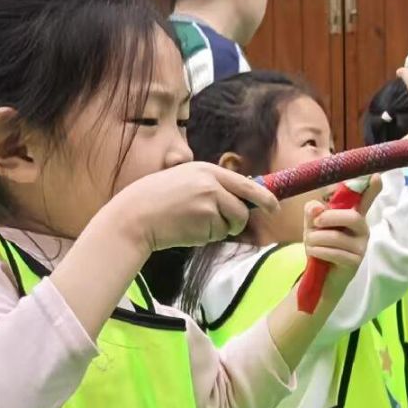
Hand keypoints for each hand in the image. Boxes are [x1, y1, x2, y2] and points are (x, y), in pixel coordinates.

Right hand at [104, 161, 275, 253]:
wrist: (134, 216)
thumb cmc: (156, 201)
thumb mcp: (184, 180)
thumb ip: (210, 186)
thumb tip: (239, 199)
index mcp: (206, 170)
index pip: (245, 183)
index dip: (264, 197)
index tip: (274, 207)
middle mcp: (211, 183)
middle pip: (242, 208)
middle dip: (240, 220)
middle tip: (229, 227)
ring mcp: (209, 202)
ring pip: (231, 224)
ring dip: (219, 230)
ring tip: (192, 224)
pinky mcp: (205, 221)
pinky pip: (216, 235)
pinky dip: (205, 237)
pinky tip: (185, 229)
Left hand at [303, 174, 379, 305]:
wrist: (320, 277)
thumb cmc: (320, 247)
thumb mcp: (312, 226)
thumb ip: (313, 213)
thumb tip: (315, 207)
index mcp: (354, 217)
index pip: (366, 200)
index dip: (372, 189)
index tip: (378, 176)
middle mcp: (362, 230)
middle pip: (351, 217)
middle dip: (328, 218)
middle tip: (315, 223)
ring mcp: (361, 247)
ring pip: (336, 237)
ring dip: (315, 240)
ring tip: (309, 244)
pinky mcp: (355, 262)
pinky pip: (334, 252)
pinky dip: (318, 252)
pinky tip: (314, 254)